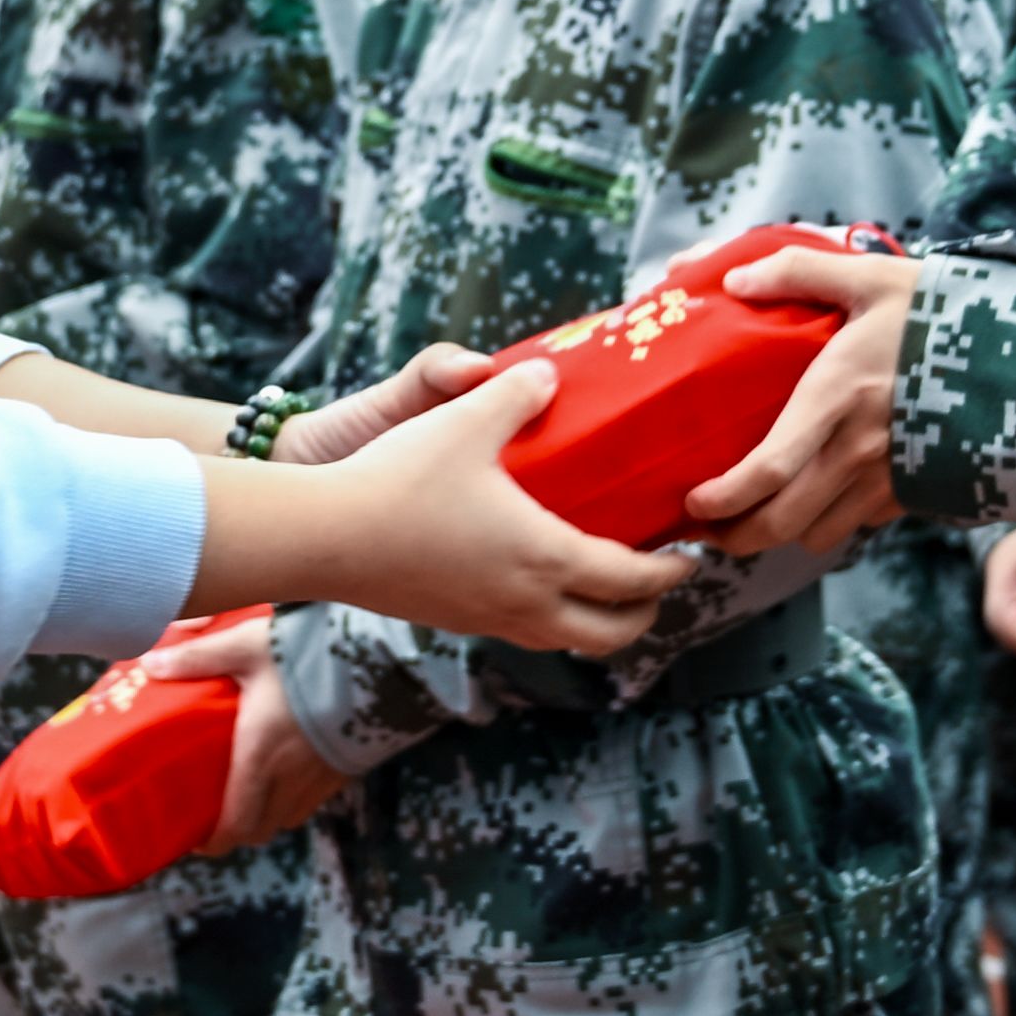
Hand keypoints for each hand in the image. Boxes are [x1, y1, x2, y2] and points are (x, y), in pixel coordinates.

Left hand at [152, 620, 354, 853]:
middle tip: (216, 817)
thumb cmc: (306, 656)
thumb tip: (150, 662)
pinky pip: (316, 799)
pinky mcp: (347, 767)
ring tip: (249, 795)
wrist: (380, 661)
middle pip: (261, 830)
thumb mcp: (245, 647)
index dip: (213, 843)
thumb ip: (197, 656)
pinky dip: (296, 798)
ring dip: (268, 816)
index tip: (195, 840)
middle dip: (237, 832)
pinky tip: (289, 771)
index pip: (235, 826)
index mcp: (259, 760)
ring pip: (290, 817)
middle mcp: (291, 779)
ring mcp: (323, 777)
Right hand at [276, 357, 690, 657]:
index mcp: (546, 557)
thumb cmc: (401, 479)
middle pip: (610, 634)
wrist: (326, 538)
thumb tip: (548, 373)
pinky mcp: (455, 621)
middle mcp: (526, 602)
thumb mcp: (466, 421)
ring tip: (604, 585)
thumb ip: (516, 394)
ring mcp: (488, 619)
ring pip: (565, 641)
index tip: (690, 555)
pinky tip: (535, 580)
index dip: (669, 572)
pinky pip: (523, 632)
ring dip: (598, 622)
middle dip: (645, 613)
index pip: (631, 581)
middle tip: (658, 580)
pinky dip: (551, 618)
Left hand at [680, 243, 915, 558]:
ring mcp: (889, 479)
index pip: (767, 470)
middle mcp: (858, 450)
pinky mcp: (915, 492)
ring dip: (779, 535)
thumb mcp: (872, 276)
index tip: (693, 502)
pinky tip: (815, 498)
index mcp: (837, 397)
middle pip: (780, 523)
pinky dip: (827, 524)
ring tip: (754, 515)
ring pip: (816, 536)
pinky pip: (857, 526)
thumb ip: (799, 272)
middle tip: (707, 526)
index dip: (721, 499)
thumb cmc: (945, 313)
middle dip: (734, 537)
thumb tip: (734, 279)